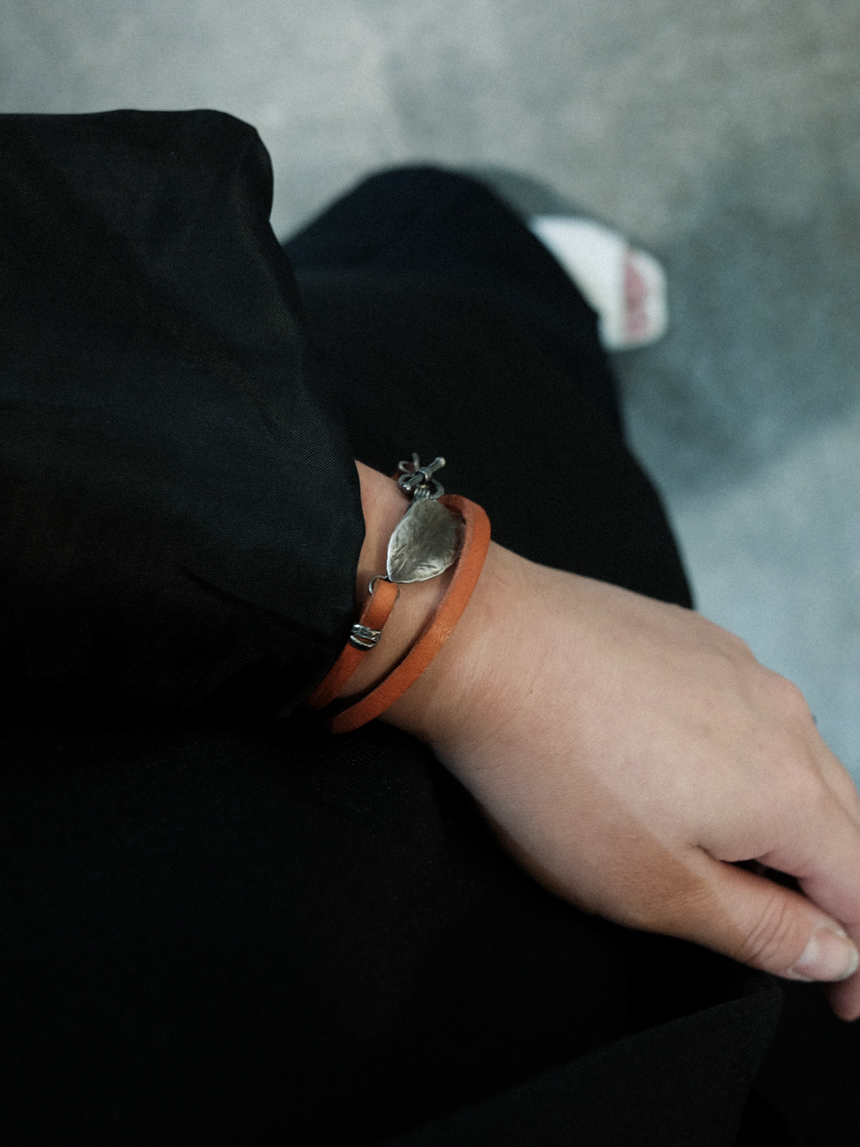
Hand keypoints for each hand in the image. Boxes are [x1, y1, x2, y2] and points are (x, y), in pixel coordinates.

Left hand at [386, 541, 859, 1020]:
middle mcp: (782, 718)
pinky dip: (744, 756)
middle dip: (833, 884)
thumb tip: (833, 950)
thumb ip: (757, 927)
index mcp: (789, 791)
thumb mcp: (653, 886)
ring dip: (789, 817)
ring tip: (749, 856)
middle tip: (802, 933)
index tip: (843, 994)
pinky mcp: (695, 638)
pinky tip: (697, 770)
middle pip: (841, 819)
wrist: (485, 642)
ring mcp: (740, 667)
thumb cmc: (553, 769)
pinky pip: (748, 709)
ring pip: (796, 757)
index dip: (859, 955)